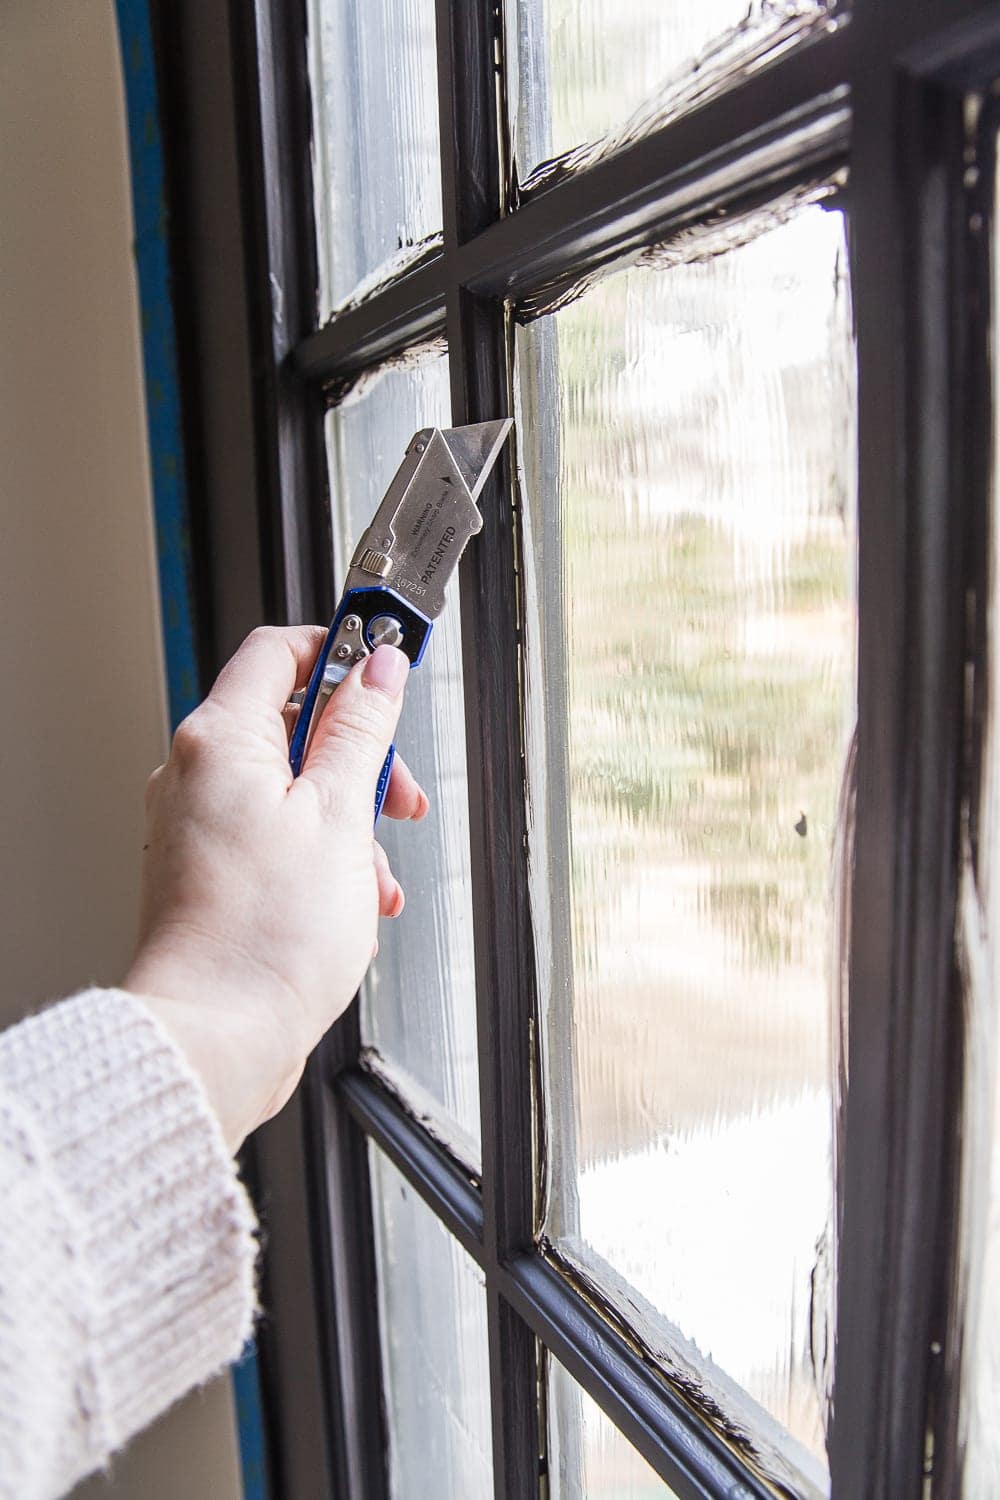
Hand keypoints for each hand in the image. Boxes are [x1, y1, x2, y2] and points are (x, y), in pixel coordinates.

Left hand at [124, 626, 426, 1150]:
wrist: (216, 1036)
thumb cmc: (265, 937)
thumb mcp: (340, 815)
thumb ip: (361, 732)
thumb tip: (379, 669)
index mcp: (219, 741)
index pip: (279, 652)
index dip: (342, 649)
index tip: (390, 663)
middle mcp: (196, 775)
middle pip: (292, 725)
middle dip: (359, 757)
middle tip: (398, 795)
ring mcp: (199, 826)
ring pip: (292, 790)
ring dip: (350, 821)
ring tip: (375, 874)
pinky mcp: (211, 874)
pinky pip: (277, 839)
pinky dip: (323, 858)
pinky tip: (354, 902)